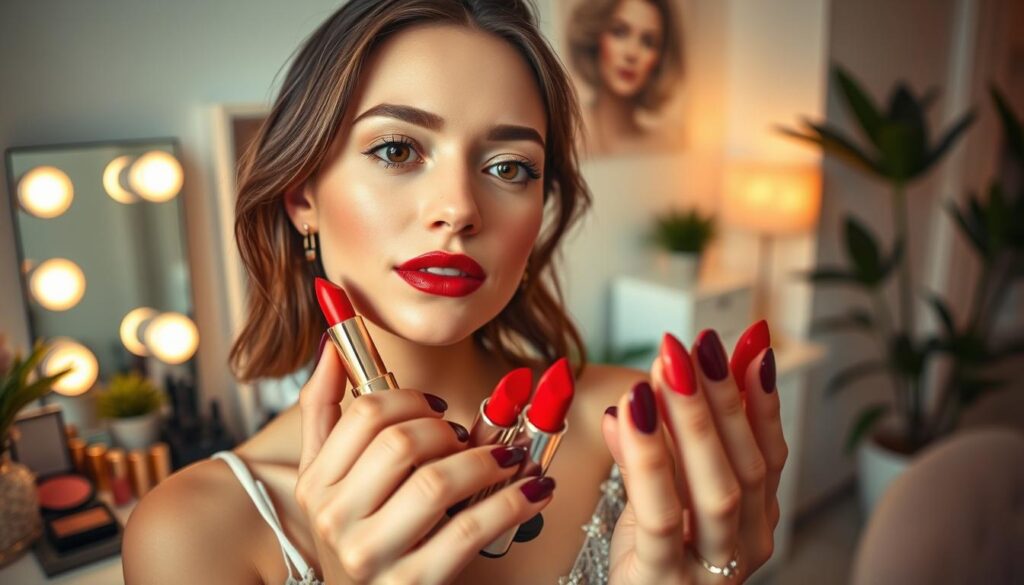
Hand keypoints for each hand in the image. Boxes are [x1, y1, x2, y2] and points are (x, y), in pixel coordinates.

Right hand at [296, 337, 554, 583]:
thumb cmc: (365, 535)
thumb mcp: (333, 481)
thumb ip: (326, 412)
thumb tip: (331, 347)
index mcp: (315, 484)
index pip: (366, 412)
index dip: (413, 398)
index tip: (441, 408)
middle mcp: (334, 518)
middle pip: (402, 441)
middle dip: (450, 430)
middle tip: (470, 438)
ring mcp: (371, 554)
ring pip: (438, 480)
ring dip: (487, 460)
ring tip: (508, 459)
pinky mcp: (413, 583)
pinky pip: (470, 528)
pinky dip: (512, 502)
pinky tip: (536, 491)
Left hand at [602, 325, 785, 583]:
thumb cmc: (650, 562)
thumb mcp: (662, 499)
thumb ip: (662, 449)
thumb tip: (655, 383)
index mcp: (754, 521)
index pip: (769, 454)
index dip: (763, 400)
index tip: (754, 344)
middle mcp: (745, 545)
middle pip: (747, 465)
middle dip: (724, 398)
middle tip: (697, 344)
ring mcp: (711, 570)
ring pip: (716, 490)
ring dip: (691, 422)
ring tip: (666, 368)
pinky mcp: (664, 580)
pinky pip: (659, 516)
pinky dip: (646, 461)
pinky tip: (624, 415)